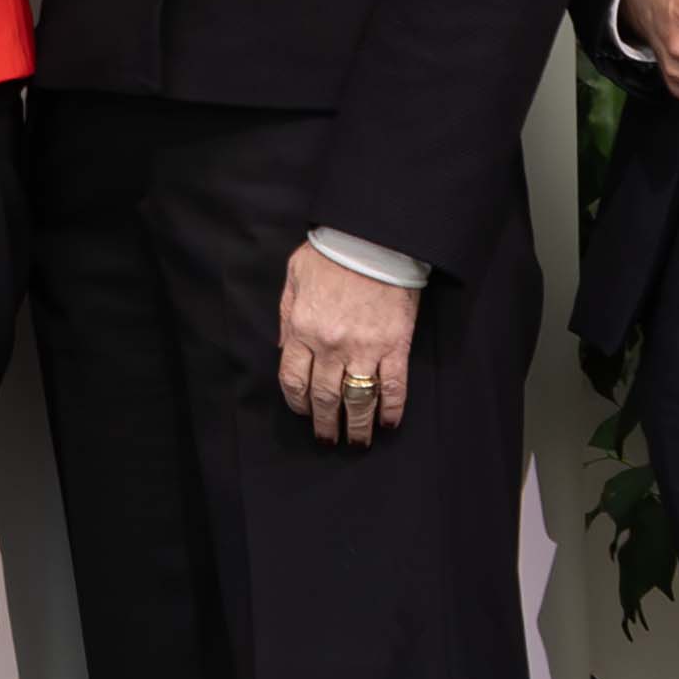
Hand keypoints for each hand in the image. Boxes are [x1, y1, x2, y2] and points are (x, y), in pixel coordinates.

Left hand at [271, 243, 418, 446]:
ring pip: (357, 400)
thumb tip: (283, 348)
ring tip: (357, 441)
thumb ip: (286, 316)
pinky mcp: (395, 346)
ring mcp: (365, 348)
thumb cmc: (332, 252)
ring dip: (357, 426)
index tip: (303, 413)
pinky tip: (388, 423)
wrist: (374, 237)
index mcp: (302, 330)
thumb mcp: (294, 277)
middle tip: (328, 439)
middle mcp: (331, 346)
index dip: (297, 403)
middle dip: (325, 424)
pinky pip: (393, 387)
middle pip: (325, 398)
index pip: (294, 381)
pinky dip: (391, 409)